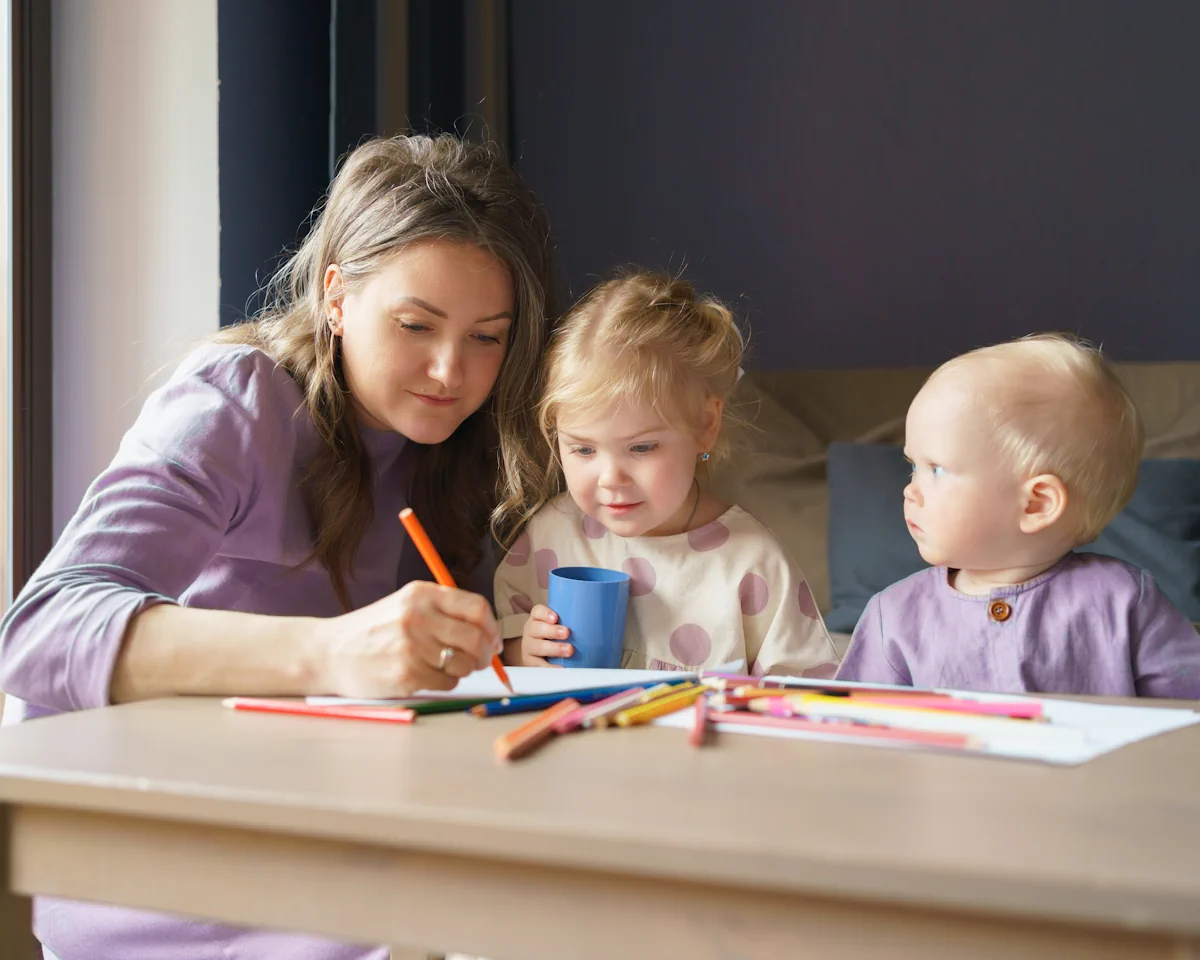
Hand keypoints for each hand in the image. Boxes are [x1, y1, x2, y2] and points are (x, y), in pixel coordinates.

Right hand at [319, 581, 501, 697]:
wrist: (328, 653)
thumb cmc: (372, 631)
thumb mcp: (405, 605)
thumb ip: (443, 612)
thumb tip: (488, 634)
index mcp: (421, 594)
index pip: (476, 607)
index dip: (492, 627)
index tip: (493, 640)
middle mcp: (418, 617)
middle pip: (475, 637)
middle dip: (484, 654)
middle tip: (479, 661)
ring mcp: (412, 647)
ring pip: (464, 663)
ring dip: (463, 670)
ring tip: (443, 666)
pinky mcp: (407, 675)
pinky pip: (447, 683)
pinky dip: (444, 683)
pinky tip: (425, 675)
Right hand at [504, 604, 572, 667]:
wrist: (536, 655)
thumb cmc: (553, 637)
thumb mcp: (557, 626)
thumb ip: (570, 622)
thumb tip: (597, 620)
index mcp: (537, 619)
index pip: (537, 612)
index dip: (545, 614)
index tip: (555, 618)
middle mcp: (531, 632)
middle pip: (537, 628)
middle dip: (552, 631)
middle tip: (567, 633)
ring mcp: (529, 648)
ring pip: (537, 646)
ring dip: (554, 648)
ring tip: (569, 650)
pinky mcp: (531, 663)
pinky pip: (539, 665)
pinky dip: (550, 667)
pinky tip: (561, 667)